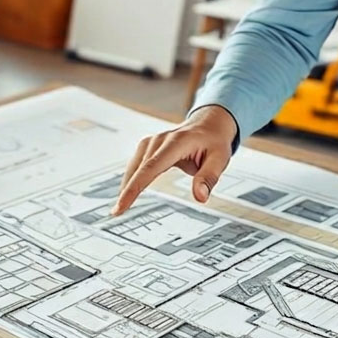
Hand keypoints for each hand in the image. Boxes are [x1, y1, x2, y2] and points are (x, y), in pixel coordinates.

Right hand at [113, 105, 237, 215]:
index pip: (151, 167)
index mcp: (177, 142)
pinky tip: (126, 191)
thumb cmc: (214, 142)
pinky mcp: (149, 146)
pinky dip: (130, 178)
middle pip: (139, 168)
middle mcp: (160, 140)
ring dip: (126, 186)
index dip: (134, 187)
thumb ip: (209, 177)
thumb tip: (200, 197)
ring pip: (134, 166)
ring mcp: (152, 141)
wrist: (209, 125)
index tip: (123, 203)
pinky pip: (136, 164)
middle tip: (117, 212)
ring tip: (119, 207)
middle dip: (126, 191)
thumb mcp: (220, 159)